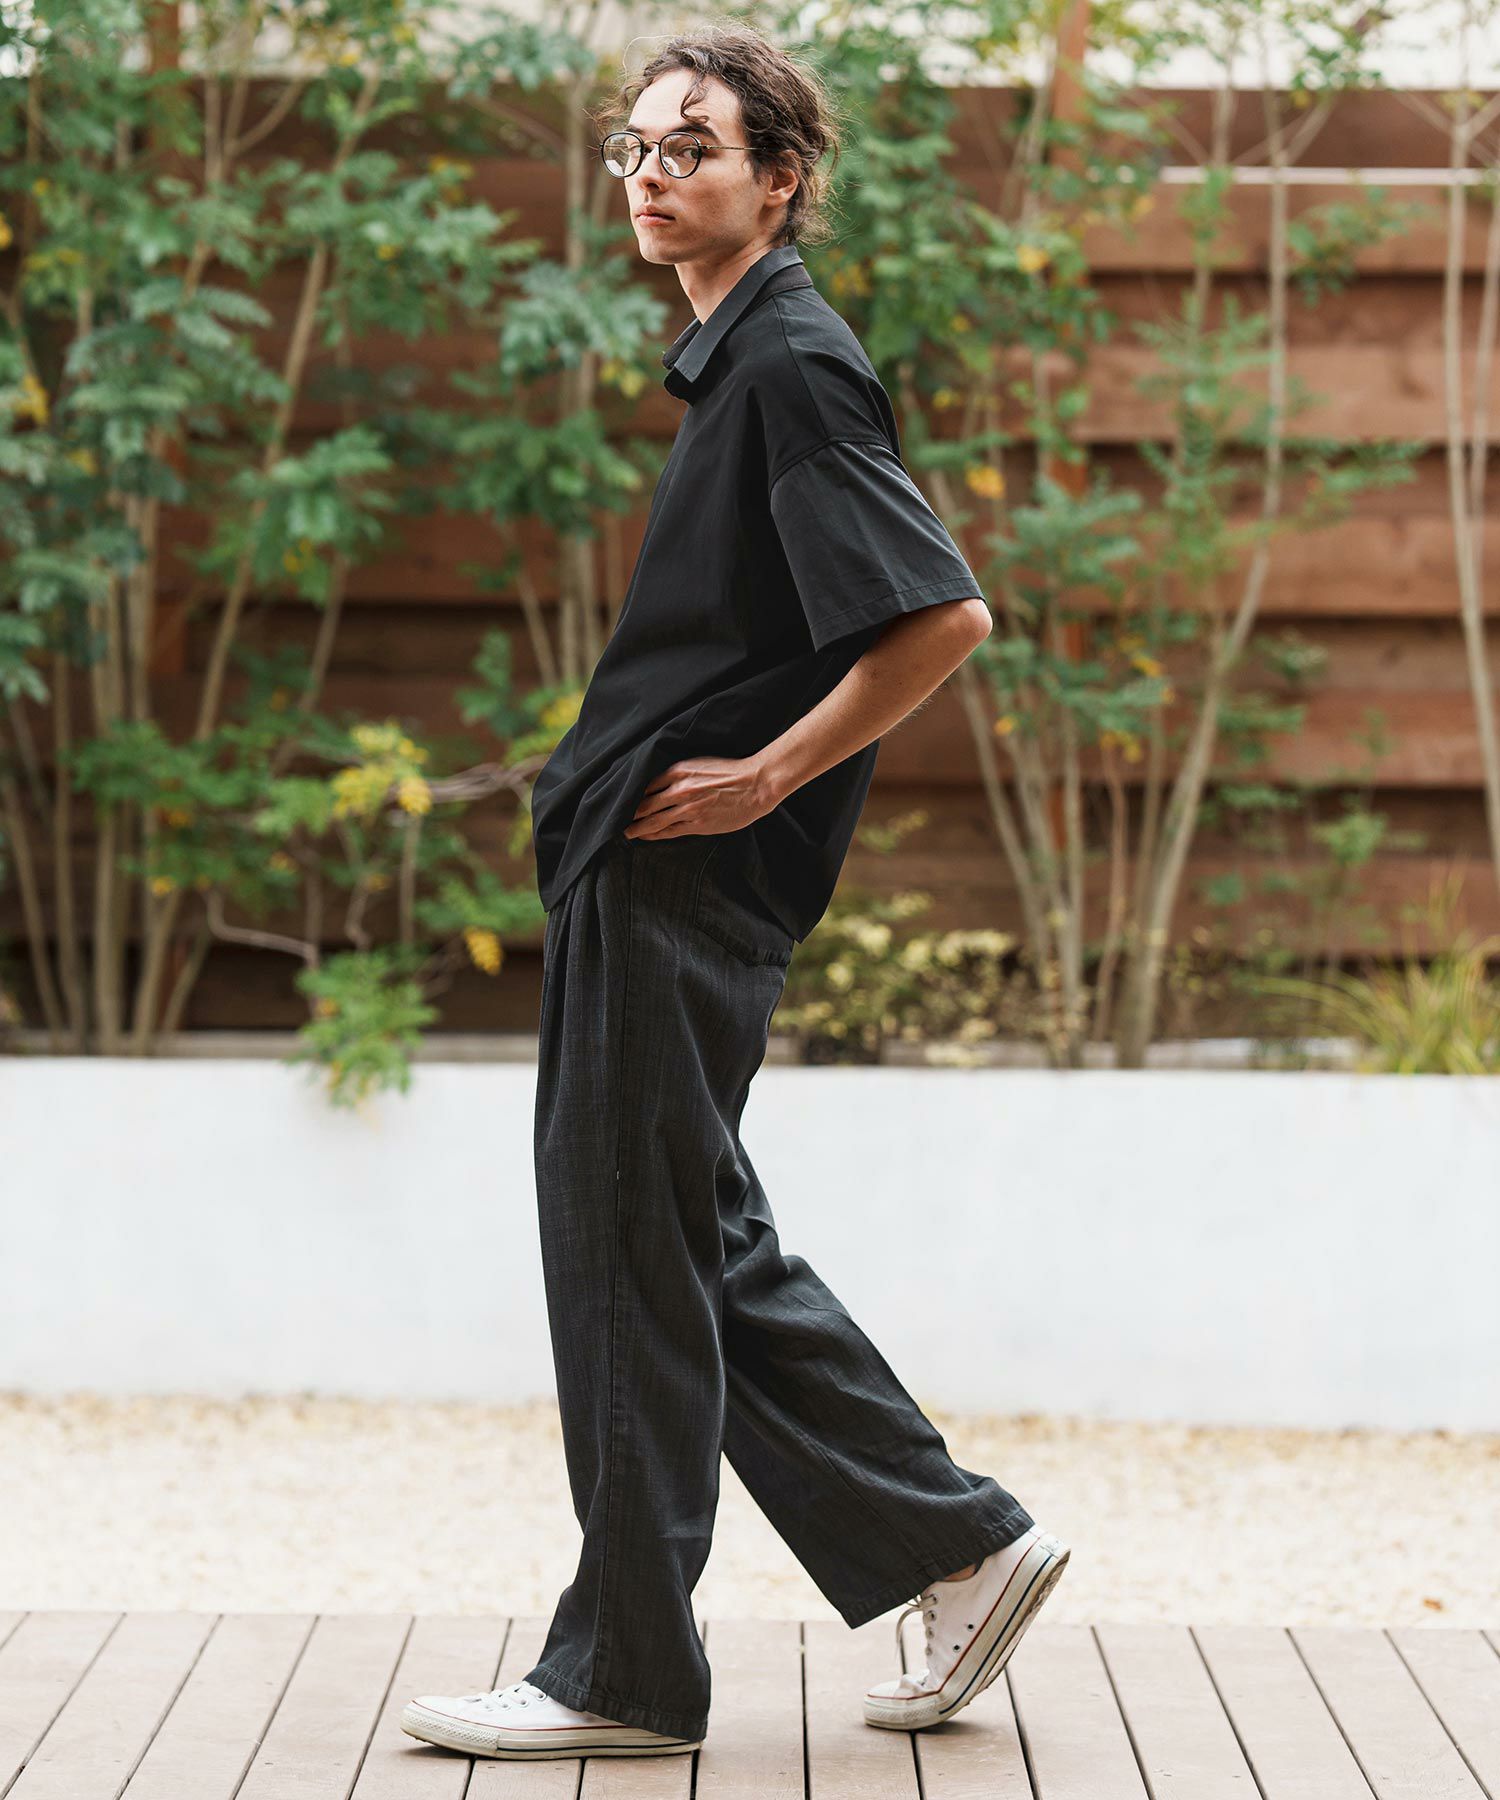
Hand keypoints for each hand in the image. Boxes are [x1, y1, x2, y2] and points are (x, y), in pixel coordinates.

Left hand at [623, 754, 780, 839]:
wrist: (756, 784)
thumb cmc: (731, 771)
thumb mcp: (700, 762)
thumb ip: (680, 772)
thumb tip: (661, 783)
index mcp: (678, 770)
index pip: (645, 784)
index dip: (631, 794)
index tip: (622, 800)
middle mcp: (679, 789)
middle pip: (644, 803)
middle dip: (629, 813)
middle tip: (615, 819)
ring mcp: (687, 808)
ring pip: (653, 820)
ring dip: (636, 828)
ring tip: (626, 832)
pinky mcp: (697, 824)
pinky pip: (669, 831)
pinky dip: (654, 834)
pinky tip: (645, 836)